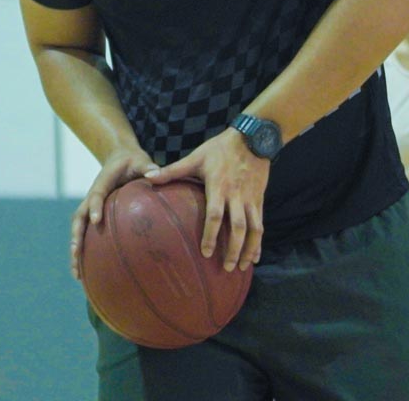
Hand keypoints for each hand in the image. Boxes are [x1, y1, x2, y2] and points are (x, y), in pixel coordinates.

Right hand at [71, 147, 158, 279]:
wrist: (119, 157)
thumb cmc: (132, 161)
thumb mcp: (141, 160)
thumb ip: (148, 167)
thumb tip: (155, 175)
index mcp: (102, 181)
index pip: (96, 194)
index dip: (95, 206)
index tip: (96, 220)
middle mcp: (92, 195)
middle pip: (79, 217)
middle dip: (76, 236)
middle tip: (77, 254)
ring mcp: (91, 207)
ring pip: (79, 229)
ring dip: (76, 250)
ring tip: (77, 274)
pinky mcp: (95, 215)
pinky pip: (87, 234)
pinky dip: (85, 251)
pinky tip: (88, 272)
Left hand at [145, 129, 269, 271]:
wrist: (253, 139)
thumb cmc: (220, 149)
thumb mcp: (195, 157)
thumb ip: (172, 170)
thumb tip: (147, 177)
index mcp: (219, 187)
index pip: (216, 215)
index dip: (212, 235)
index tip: (207, 253)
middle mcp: (237, 196)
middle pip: (238, 228)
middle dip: (234, 249)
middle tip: (227, 268)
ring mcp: (250, 199)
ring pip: (254, 229)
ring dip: (249, 249)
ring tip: (243, 268)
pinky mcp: (259, 200)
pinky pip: (261, 224)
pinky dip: (259, 242)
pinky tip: (256, 256)